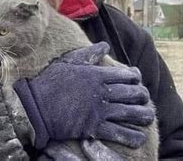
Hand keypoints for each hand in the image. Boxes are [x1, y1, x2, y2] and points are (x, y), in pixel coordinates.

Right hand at [13, 44, 153, 148]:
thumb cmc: (49, 82)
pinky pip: (120, 133)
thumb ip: (88, 54)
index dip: (136, 78)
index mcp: (96, 74)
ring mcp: (99, 110)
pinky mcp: (94, 128)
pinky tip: (138, 137)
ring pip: (132, 113)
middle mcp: (102, 92)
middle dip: (143, 96)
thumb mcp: (67, 62)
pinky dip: (133, 136)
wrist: (35, 106)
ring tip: (147, 117)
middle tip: (144, 99)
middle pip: (133, 93)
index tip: (137, 80)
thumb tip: (105, 45)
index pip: (127, 75)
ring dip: (144, 115)